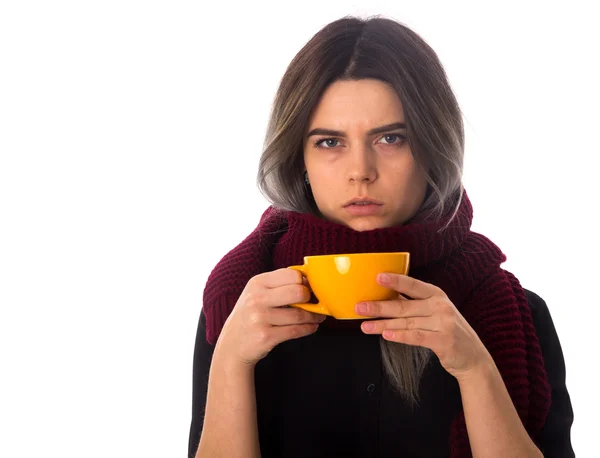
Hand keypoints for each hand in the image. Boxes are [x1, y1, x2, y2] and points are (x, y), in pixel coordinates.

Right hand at [214, 268, 325, 368]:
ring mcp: (260, 318)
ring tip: (317, 317)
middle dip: (311, 298)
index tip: (310, 289)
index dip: (305, 282)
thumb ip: (279, 284)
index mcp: (257, 283)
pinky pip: (296, 330)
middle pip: (298, 292)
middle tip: (314, 303)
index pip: (292, 274)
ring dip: (314, 316)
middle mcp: (256, 298)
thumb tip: (310, 279)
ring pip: (300, 314)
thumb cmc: (251, 315)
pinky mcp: (265, 336)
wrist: (232, 345)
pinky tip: (311, 327)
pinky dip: (309, 328)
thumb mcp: (257, 293)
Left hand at [355, 273, 492, 380]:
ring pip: (406, 323)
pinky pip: (417, 337)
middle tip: (360, 307)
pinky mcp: (443, 342)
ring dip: (382, 324)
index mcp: (437, 294)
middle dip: (379, 307)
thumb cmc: (448, 330)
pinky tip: (386, 335)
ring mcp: (443, 324)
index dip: (395, 280)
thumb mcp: (435, 311)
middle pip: (404, 306)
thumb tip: (384, 297)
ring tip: (365, 325)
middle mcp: (441, 306)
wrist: (473, 357)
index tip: (377, 277)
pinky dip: (400, 336)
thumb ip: (414, 304)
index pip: (413, 285)